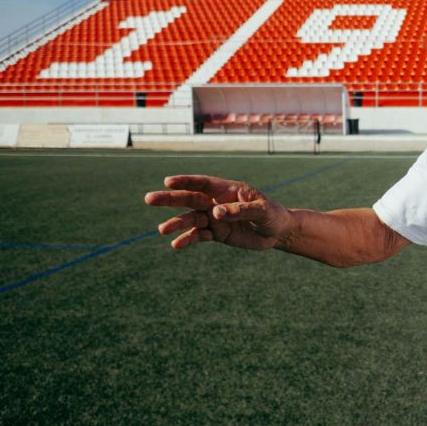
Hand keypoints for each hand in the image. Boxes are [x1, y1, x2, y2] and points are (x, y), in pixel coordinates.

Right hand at [144, 175, 292, 250]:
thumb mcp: (261, 211)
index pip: (203, 183)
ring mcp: (215, 218)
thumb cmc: (272, 214)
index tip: (168, 181)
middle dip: (170, 199)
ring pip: (191, 219)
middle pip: (190, 199)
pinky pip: (199, 236)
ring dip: (176, 223)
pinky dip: (188, 239)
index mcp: (227, 189)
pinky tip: (176, 244)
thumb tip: (215, 212)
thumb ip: (239, 210)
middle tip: (148, 199)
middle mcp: (216, 202)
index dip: (186, 181)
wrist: (277, 232)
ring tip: (162, 229)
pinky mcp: (216, 233)